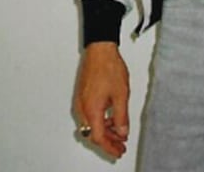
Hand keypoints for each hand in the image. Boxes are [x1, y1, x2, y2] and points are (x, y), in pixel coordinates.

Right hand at [73, 42, 129, 158]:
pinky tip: (112, 121)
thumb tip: (122, 132)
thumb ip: (121, 116)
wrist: (100, 51)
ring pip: (91, 126)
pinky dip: (101, 122)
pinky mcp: (82, 98)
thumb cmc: (109, 68)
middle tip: (121, 147)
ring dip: (105, 132)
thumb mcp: (121, 95)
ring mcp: (81, 103)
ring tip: (120, 134)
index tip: (119, 151)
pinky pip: (90, 116)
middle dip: (108, 142)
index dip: (109, 147)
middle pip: (93, 134)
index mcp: (91, 109)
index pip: (98, 137)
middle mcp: (83, 109)